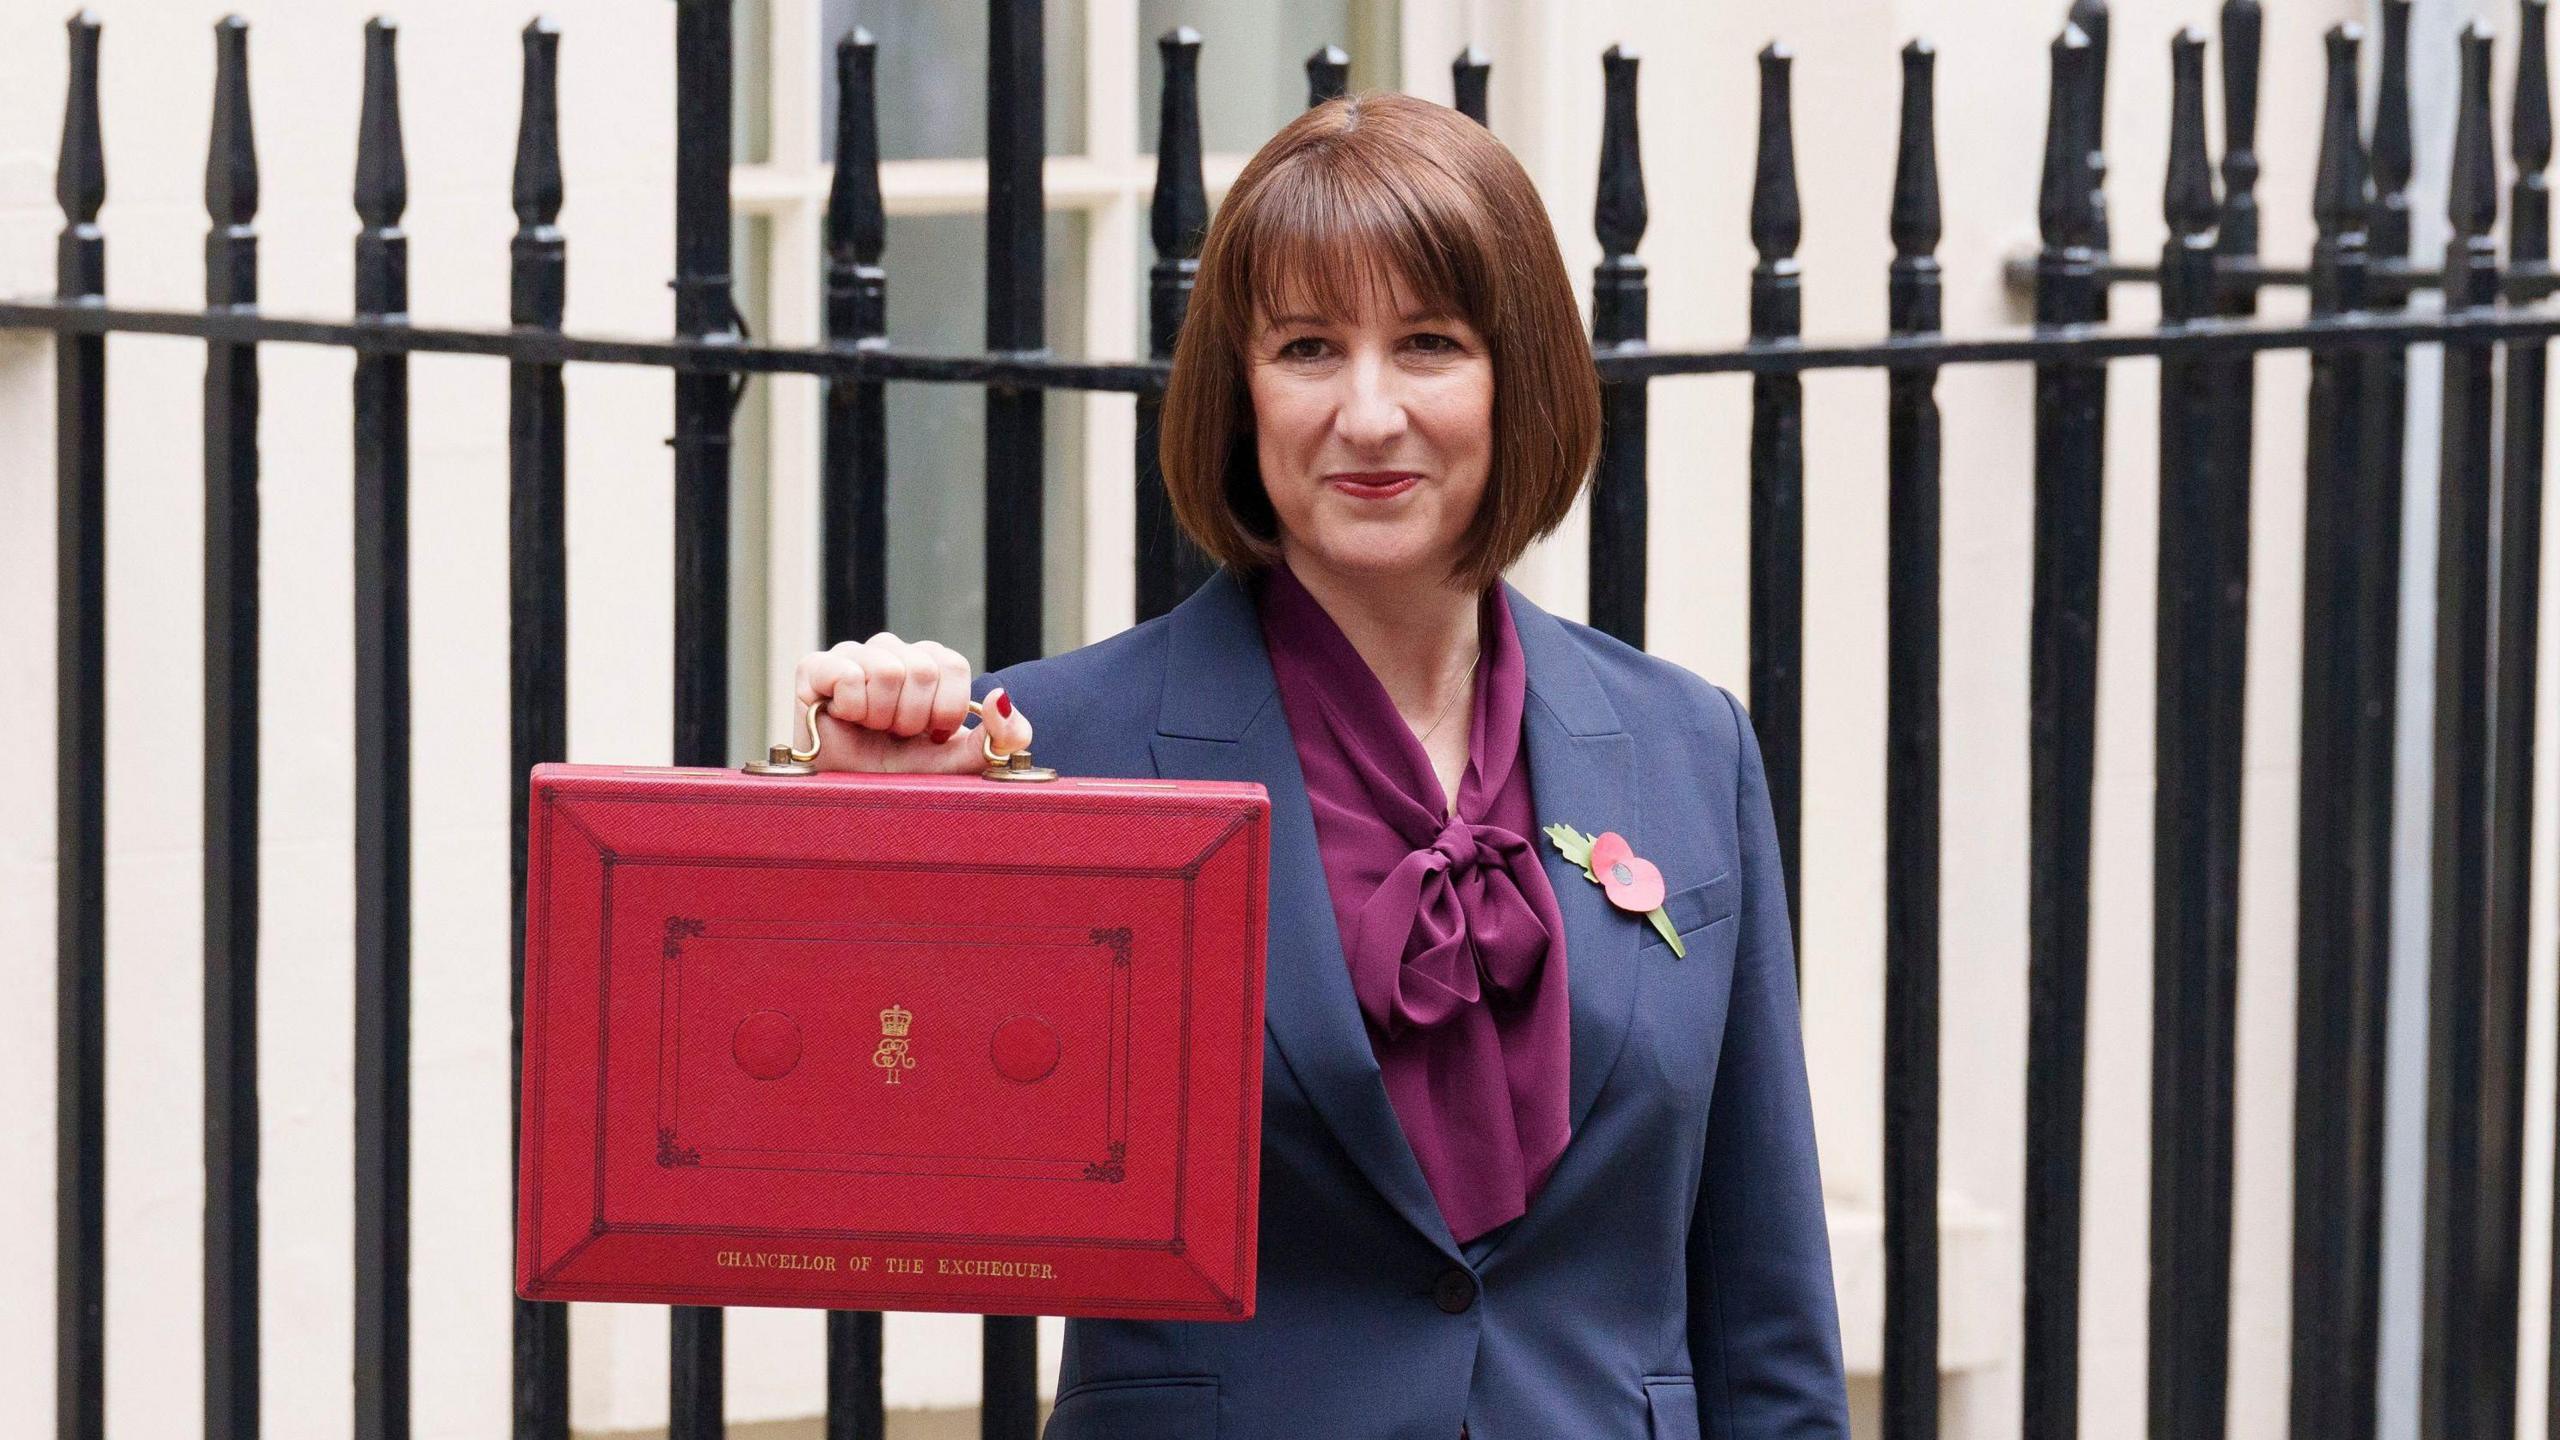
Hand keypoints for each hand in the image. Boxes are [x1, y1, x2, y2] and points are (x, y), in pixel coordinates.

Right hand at [789, 633, 1032, 773]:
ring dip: (882, 716)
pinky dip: (851, 708)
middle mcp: (892, 651)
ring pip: (888, 670)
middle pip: (922, 669)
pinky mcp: (814, 666)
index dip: (946, 709)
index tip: (931, 735)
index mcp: (929, 663)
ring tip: (872, 730)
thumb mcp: (961, 762)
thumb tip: (1000, 696)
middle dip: (913, 719)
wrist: (849, 798)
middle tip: (896, 736)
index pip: (953, 665)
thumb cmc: (903, 776)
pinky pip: (847, 674)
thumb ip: (1001, 737)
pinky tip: (845, 719)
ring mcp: (853, 655)